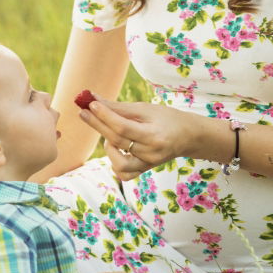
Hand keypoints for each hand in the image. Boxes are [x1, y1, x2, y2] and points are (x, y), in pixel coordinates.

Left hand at [78, 97, 198, 179]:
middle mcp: (151, 153)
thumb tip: (94, 99)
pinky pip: (124, 173)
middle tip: (84, 111)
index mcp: (154, 135)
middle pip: (117, 141)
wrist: (188, 136)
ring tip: (110, 133)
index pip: (123, 127)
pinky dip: (115, 161)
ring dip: (108, 146)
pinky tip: (115, 148)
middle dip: (98, 124)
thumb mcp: (146, 109)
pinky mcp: (145, 170)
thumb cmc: (167, 118)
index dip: (105, 116)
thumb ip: (119, 107)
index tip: (91, 103)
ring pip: (119, 163)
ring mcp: (148, 165)